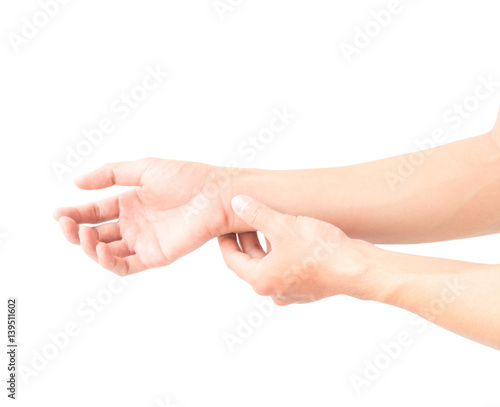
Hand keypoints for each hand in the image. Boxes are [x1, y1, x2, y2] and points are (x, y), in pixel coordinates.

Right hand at [54, 158, 236, 274]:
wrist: (217, 194)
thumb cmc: (188, 178)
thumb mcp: (144, 169)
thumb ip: (111, 174)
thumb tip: (77, 182)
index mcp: (131, 202)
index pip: (95, 211)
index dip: (75, 213)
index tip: (56, 213)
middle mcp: (135, 224)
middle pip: (96, 232)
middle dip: (76, 230)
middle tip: (65, 223)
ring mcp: (144, 241)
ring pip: (106, 251)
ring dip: (88, 245)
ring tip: (81, 232)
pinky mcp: (156, 255)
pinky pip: (126, 264)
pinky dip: (109, 261)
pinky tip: (100, 247)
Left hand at [218, 195, 375, 304]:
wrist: (360, 269)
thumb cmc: (321, 251)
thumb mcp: (283, 225)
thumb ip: (256, 213)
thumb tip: (236, 203)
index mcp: (261, 280)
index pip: (232, 258)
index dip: (225, 239)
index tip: (223, 223)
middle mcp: (273, 290)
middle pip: (251, 261)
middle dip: (247, 238)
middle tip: (245, 216)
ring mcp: (292, 291)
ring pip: (270, 264)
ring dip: (265, 244)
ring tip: (267, 221)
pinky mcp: (309, 287)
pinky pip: (287, 268)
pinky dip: (282, 252)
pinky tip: (290, 234)